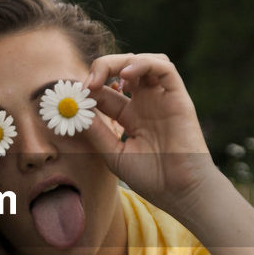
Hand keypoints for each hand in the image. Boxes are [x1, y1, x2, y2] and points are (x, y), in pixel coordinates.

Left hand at [81, 53, 220, 218]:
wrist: (181, 193)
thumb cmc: (151, 179)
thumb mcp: (114, 154)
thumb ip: (96, 132)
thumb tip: (74, 110)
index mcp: (130, 117)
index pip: (105, 92)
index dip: (88, 89)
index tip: (73, 96)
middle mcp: (146, 103)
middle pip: (122, 69)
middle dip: (101, 68)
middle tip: (86, 84)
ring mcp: (162, 99)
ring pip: (143, 62)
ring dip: (120, 62)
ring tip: (102, 78)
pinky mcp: (178, 97)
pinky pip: (164, 68)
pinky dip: (143, 64)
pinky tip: (126, 76)